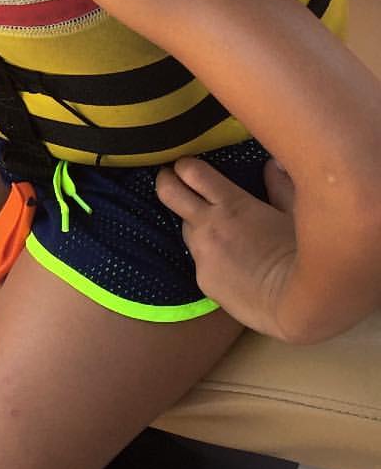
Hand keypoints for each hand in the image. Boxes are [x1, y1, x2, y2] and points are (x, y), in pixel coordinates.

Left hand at [155, 156, 296, 335]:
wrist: (296, 304)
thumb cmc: (302, 254)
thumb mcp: (295, 214)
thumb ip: (280, 186)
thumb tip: (273, 164)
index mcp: (231, 203)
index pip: (192, 172)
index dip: (185, 165)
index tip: (185, 164)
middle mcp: (208, 225)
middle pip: (169, 193)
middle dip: (166, 181)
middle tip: (169, 178)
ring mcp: (202, 255)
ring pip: (186, 229)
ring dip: (195, 225)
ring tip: (215, 230)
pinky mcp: (203, 280)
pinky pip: (200, 261)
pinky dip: (211, 258)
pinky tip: (232, 266)